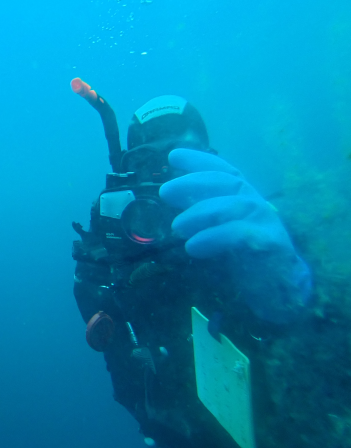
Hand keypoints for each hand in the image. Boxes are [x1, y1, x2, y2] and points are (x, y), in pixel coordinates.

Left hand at [159, 149, 310, 321]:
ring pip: (232, 205)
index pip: (224, 172)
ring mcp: (266, 223)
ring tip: (176, 228)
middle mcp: (256, 205)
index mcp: (243, 200)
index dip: (200, 161)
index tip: (174, 155)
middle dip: (193, 182)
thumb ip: (201, 217)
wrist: (282, 293)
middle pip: (227, 182)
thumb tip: (170, 199)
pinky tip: (193, 247)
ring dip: (199, 213)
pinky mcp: (270, 245)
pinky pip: (239, 233)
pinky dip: (213, 237)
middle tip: (165, 191)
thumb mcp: (220, 235)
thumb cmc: (246, 262)